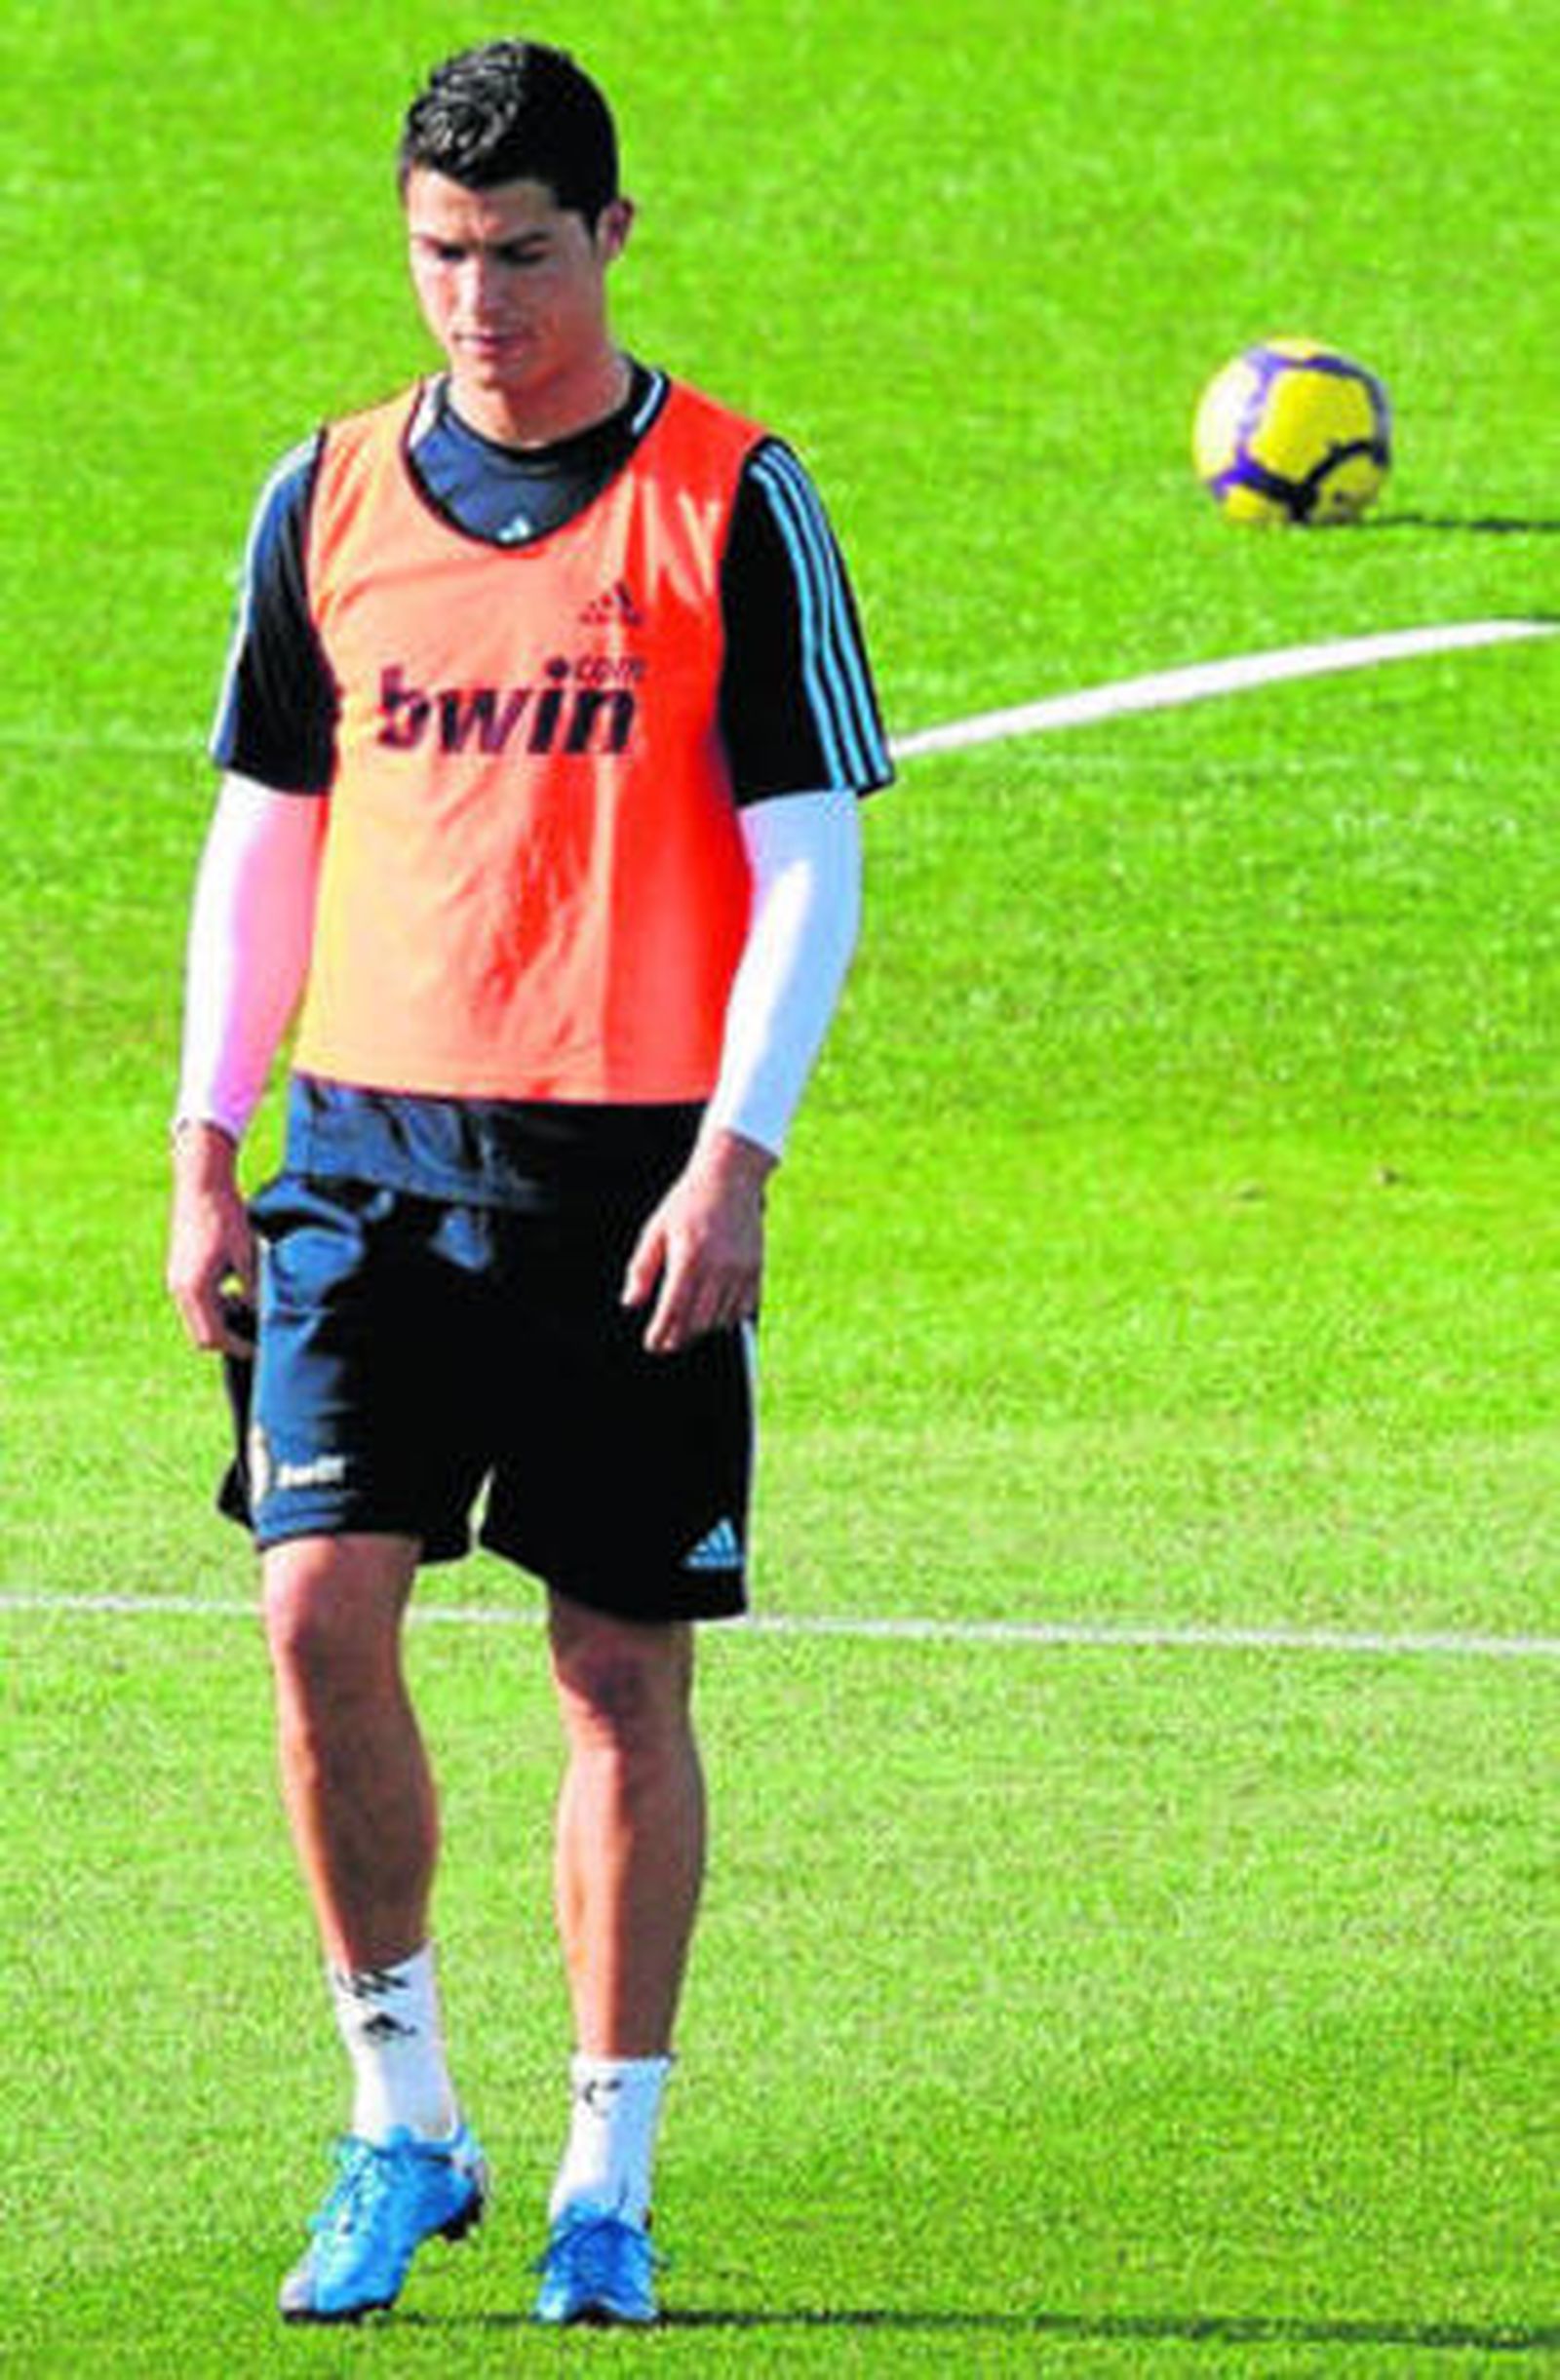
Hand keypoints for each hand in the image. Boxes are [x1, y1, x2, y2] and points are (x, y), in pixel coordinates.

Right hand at [166, 1123, 256, 1355]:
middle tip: (256, 1334)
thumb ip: (253, 1288)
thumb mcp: (247, 1254)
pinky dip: (215, 1303)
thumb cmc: (225, 1216)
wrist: (201, 1183)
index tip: (259, 1349)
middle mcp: (180, 1288)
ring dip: (222, 1319)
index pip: (213, 1337)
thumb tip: (261, 1314)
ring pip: (198, 1317)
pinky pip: (196, 1300)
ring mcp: (176, 1279)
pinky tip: (236, 1289)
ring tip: (249, 1307)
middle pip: (201, 1334)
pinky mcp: (179, 1269)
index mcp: (195, 1289)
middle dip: (228, 1337)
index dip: (237, 1347)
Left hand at [623, 1129, 775, 1355]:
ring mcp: (740, 1270)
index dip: (661, 1333)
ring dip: (702, 1328)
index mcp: (689, 1258)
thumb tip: (631, 1302)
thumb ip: (642, 1268)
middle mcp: (717, 1268)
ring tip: (688, 1327)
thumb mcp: (656, 1230)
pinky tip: (714, 1315)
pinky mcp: (756, 1269)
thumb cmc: (687, 1203)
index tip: (653, 1344)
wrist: (730, 1178)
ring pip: (720, 1318)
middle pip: (697, 1321)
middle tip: (668, 1342)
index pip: (673, 1310)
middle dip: (680, 1336)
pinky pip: (743, 1308)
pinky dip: (727, 1317)